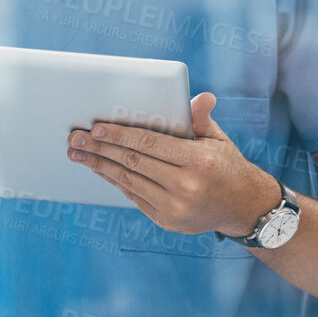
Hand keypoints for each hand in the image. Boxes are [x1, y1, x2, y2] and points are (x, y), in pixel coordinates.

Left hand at [66, 92, 281, 237]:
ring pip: (128, 181)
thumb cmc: (227, 165)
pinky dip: (114, 180)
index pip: (150, 143)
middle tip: (75, 138)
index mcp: (199, 161)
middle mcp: (186, 186)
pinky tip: (98, 168)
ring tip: (77, 153)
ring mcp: (175, 207)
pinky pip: (133, 196)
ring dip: (99, 166)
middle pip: (133, 162)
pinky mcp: (166, 220)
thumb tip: (202, 96)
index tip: (96, 128)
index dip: (120, 135)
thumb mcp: (218, 139)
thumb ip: (200, 119)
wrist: (243, 207)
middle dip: (100, 149)